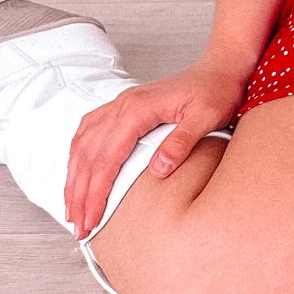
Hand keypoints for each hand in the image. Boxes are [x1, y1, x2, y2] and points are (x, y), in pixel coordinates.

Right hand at [64, 57, 245, 238]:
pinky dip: (78, 155)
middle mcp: (122, 105)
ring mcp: (120, 104)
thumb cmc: (216, 90)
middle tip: (79, 226)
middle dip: (80, 194)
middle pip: (89, 155)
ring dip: (74, 179)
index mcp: (138, 109)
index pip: (107, 158)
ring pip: (83, 145)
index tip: (92, 219)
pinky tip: (77, 172)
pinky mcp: (124, 107)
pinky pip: (89, 131)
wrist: (220, 67)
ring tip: (72, 209)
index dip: (96, 192)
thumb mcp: (207, 116)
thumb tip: (158, 170)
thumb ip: (181, 142)